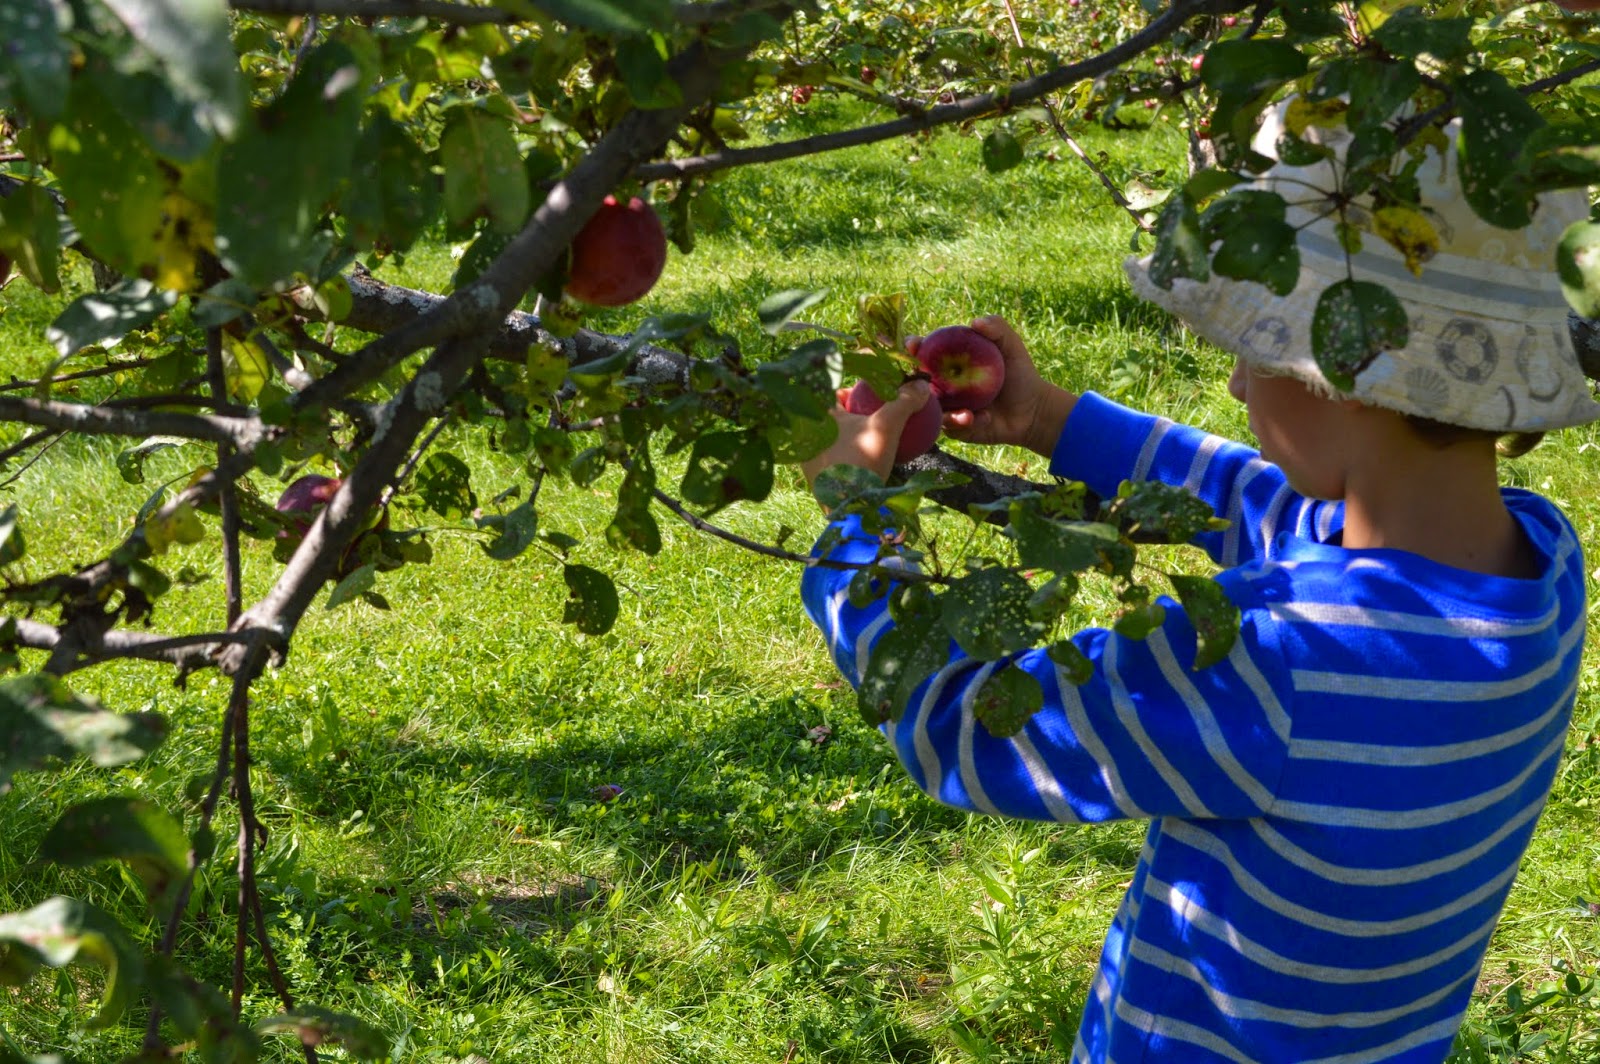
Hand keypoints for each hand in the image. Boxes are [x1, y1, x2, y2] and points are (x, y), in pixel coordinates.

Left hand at [799, 378, 932, 489]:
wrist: (848, 508)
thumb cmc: (862, 461)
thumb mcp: (887, 427)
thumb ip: (903, 402)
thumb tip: (922, 385)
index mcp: (815, 417)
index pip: (829, 392)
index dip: (848, 389)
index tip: (865, 395)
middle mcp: (805, 435)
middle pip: (830, 415)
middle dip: (847, 412)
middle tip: (869, 414)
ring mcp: (807, 457)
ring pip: (830, 438)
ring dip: (846, 435)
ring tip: (868, 437)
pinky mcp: (814, 477)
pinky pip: (831, 458)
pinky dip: (846, 455)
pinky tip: (866, 460)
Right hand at [908, 316, 1075, 456]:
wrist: (1033, 410)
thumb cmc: (1020, 375)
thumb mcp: (1011, 347)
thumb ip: (997, 328)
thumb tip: (975, 322)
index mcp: (950, 362)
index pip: (925, 352)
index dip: (914, 347)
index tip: (914, 345)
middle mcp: (943, 385)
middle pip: (916, 382)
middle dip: (910, 382)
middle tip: (925, 383)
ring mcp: (947, 407)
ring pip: (930, 408)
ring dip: (943, 409)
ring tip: (966, 413)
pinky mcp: (955, 428)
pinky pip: (950, 426)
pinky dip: (963, 422)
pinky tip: (983, 418)